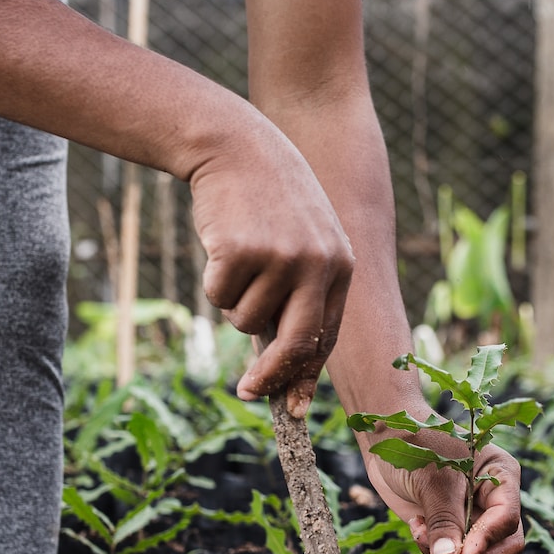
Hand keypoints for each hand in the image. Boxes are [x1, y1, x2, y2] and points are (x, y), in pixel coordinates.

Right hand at [189, 119, 354, 416]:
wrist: (237, 147)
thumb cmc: (269, 202)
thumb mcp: (304, 242)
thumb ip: (304, 294)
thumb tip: (287, 364)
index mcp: (340, 266)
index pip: (326, 336)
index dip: (305, 375)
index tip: (292, 406)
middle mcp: (317, 264)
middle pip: (295, 345)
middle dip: (271, 376)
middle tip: (249, 393)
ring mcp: (280, 258)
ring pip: (246, 320)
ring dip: (234, 302)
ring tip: (240, 257)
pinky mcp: (241, 251)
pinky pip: (218, 297)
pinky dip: (213, 281)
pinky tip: (221, 244)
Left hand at [362, 429, 525, 553]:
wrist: (385, 439)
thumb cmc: (415, 445)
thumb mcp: (433, 481)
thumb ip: (444, 521)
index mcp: (500, 475)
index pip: (507, 517)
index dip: (489, 540)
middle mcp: (493, 498)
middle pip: (505, 542)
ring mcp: (473, 515)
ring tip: (420, 531)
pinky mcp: (451, 527)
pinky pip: (452, 553)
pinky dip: (433, 549)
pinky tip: (415, 525)